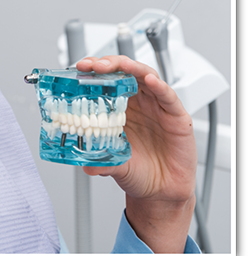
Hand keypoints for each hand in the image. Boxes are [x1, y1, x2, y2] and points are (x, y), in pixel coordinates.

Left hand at [76, 55, 196, 251]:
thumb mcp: (114, 165)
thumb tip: (86, 165)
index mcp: (119, 108)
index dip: (93, 72)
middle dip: (109, 64)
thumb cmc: (137, 171)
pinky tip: (150, 80)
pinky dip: (160, 86)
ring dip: (133, 67)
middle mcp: (138, 103)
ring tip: (120, 64)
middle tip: (95, 66)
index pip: (106, 81)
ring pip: (146, 76)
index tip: (79, 68)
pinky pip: (168, 96)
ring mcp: (157, 107)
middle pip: (125, 72)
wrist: (161, 191)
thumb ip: (102, 162)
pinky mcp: (177, 116)